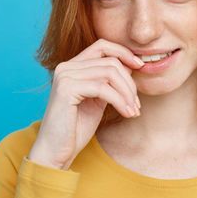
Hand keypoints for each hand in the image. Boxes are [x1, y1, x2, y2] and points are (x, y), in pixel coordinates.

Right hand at [27, 38, 143, 169]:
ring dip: (127, 93)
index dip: (124, 52)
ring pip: (110, 73)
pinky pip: (103, 88)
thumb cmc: (76, 128)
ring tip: (133, 110)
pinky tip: (127, 113)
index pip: (102, 45)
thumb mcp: (98, 99)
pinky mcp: (66, 89)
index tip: (141, 66)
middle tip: (137, 104)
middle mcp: (66, 67)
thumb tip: (132, 65)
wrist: (55, 152)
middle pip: (111, 61)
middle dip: (130, 82)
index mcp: (72, 66)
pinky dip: (120, 100)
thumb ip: (110, 81)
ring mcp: (65, 76)